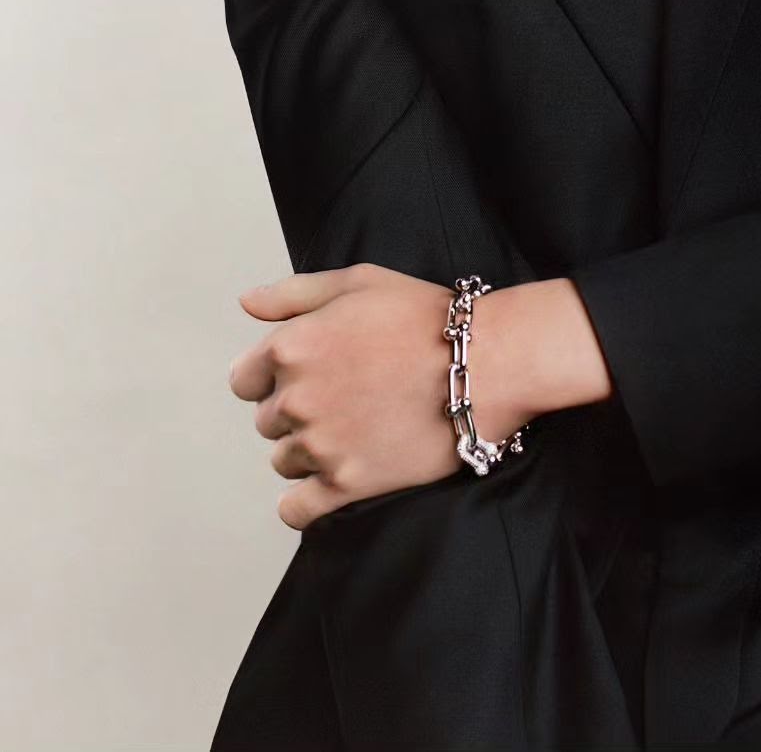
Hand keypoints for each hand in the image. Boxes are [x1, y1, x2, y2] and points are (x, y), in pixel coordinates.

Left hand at [228, 262, 531, 530]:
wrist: (486, 362)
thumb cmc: (425, 316)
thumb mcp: (359, 282)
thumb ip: (293, 292)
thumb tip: (246, 303)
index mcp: (291, 346)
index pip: (243, 379)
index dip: (274, 375)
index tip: (312, 373)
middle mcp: (296, 397)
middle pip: (267, 420)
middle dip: (298, 409)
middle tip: (347, 396)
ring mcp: (320, 444)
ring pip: (284, 460)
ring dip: (310, 449)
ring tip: (357, 428)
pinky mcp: (347, 483)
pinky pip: (295, 509)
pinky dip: (304, 501)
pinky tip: (331, 481)